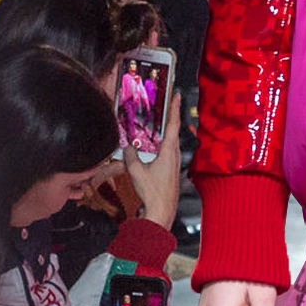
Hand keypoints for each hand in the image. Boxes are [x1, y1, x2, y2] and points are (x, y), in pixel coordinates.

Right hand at [123, 94, 183, 227]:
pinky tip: (155, 147)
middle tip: (168, 104)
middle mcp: (175, 155)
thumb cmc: (153, 192)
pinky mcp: (171, 170)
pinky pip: (166, 152)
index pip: (173, 124)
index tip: (177, 95)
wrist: (162, 210)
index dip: (175, 108)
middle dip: (170, 117)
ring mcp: (175, 163)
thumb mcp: (136, 171)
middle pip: (172, 131)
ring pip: (169, 142)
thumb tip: (128, 147)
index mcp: (170, 151)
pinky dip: (161, 145)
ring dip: (165, 131)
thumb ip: (130, 156)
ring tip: (160, 122)